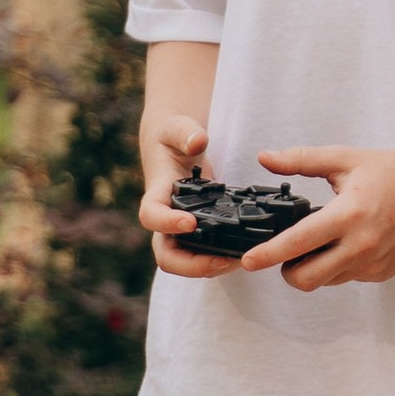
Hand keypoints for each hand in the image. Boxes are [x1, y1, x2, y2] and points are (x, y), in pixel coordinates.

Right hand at [137, 112, 228, 277]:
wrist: (176, 146)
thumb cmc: (173, 136)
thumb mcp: (178, 127)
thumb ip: (186, 132)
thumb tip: (199, 140)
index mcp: (156, 193)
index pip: (151, 216)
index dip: (166, 223)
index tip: (191, 223)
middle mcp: (164, 218)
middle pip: (165, 255)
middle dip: (191, 265)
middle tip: (221, 261)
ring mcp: (178, 229)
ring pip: (184, 261)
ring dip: (209, 268)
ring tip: (239, 261)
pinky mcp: (196, 232)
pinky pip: (202, 254)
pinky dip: (220, 259)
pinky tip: (243, 255)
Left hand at [246, 143, 394, 289]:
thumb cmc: (387, 171)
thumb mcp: (342, 159)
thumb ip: (300, 160)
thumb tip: (265, 158)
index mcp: (348, 214)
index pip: (299, 242)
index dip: (269, 254)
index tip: (248, 261)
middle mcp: (362, 244)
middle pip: (307, 279)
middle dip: (287, 271)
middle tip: (286, 254)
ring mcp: (373, 263)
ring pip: (326, 281)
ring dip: (313, 268)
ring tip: (319, 242)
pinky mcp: (382, 272)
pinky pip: (346, 277)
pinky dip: (337, 266)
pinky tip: (346, 243)